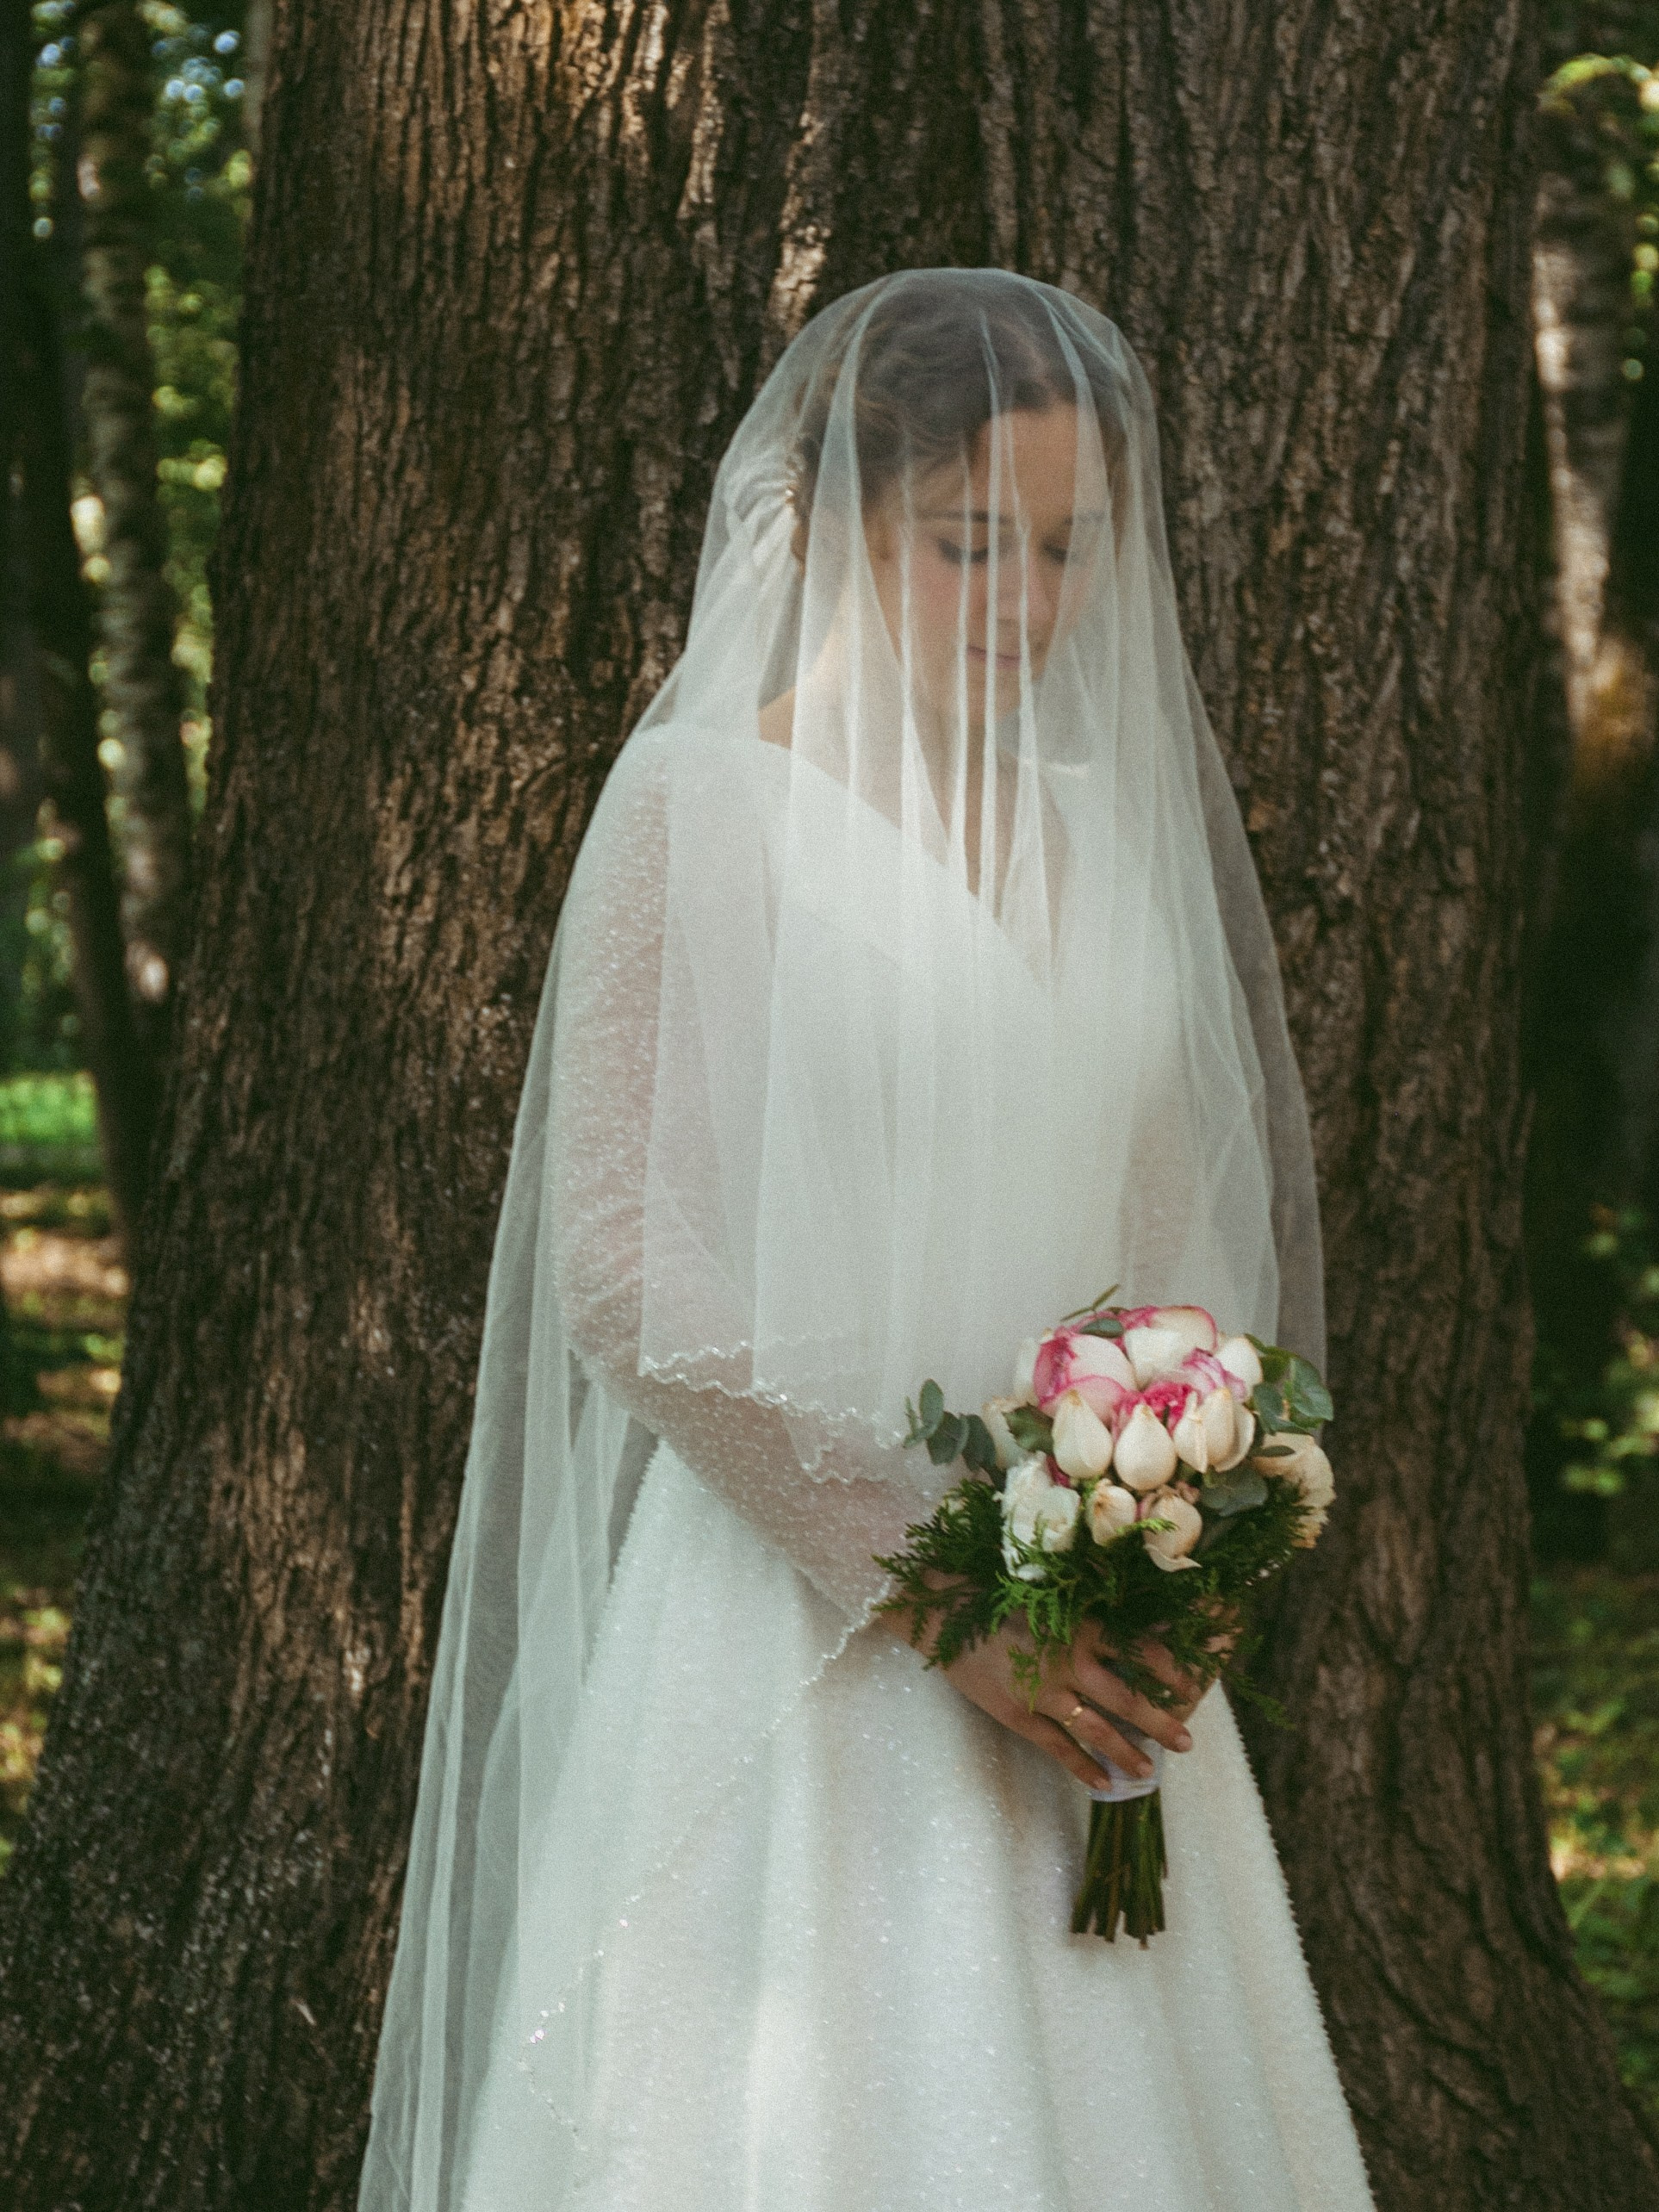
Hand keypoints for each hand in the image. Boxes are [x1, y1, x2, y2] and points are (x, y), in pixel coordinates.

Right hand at [885, 1597, 1208, 1789]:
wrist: (941, 1615)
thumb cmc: (994, 1594)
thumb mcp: (1047, 1597)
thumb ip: (1083, 1615)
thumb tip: (1127, 1625)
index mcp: (1079, 1625)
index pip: (1138, 1649)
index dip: (1168, 1669)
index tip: (1190, 1685)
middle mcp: (1069, 1660)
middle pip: (1127, 1698)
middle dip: (1159, 1723)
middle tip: (1186, 1743)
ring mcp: (1043, 1691)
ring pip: (1097, 1729)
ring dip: (1127, 1752)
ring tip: (1149, 1772)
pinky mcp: (1019, 1714)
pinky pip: (1058, 1747)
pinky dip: (1083, 1767)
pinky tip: (1103, 1783)